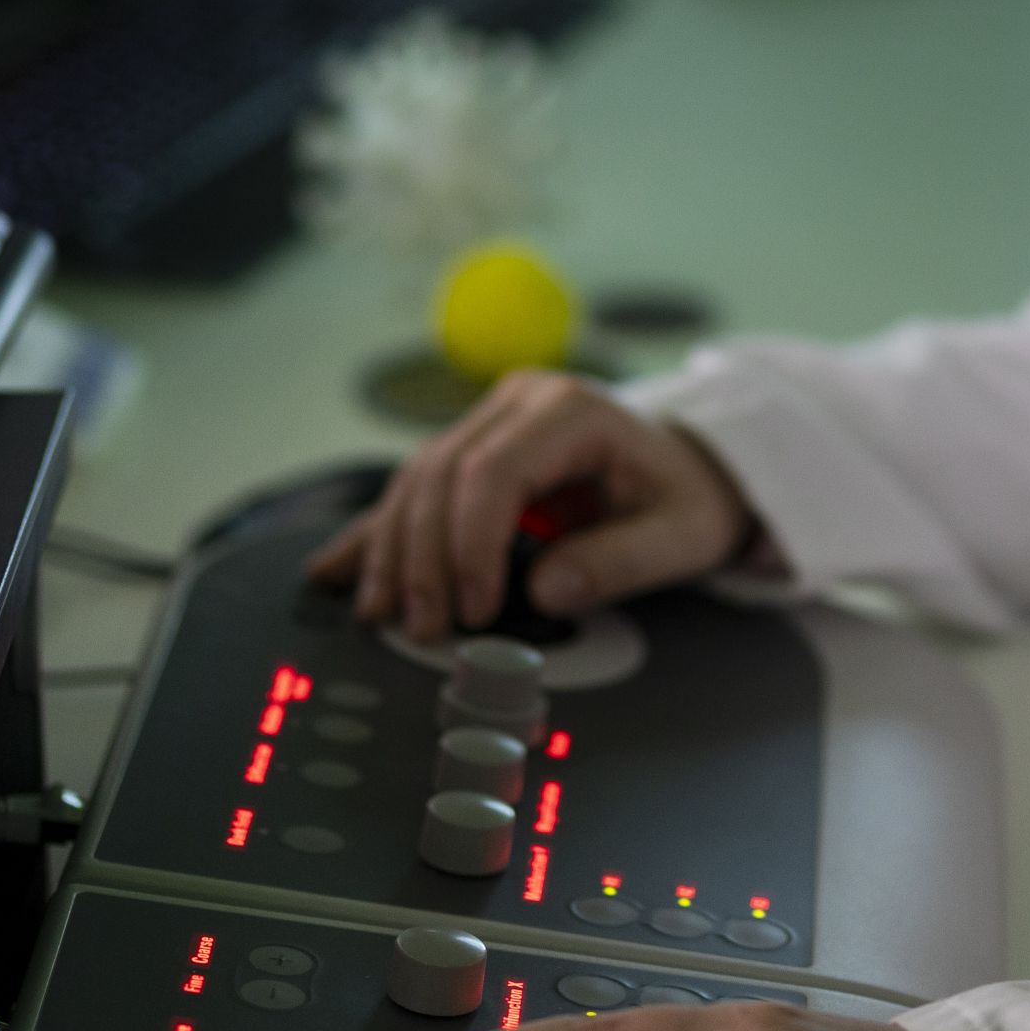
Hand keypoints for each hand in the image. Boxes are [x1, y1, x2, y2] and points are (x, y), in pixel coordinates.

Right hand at [303, 370, 752, 641]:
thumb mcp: (683, 534)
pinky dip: (378, 534)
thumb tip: (545, 592)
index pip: (493, 472)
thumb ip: (620, 562)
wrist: (693, 466)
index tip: (474, 611)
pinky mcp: (473, 450)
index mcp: (570, 409)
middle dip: (423, 557)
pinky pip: (414, 490)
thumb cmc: (689, 496)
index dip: (471, 544)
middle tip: (424, 628)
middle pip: (441, 474)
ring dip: (392, 551)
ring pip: (416, 481)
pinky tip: (336, 569)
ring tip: (382, 614)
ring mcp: (490, 420)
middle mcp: (519, 402)